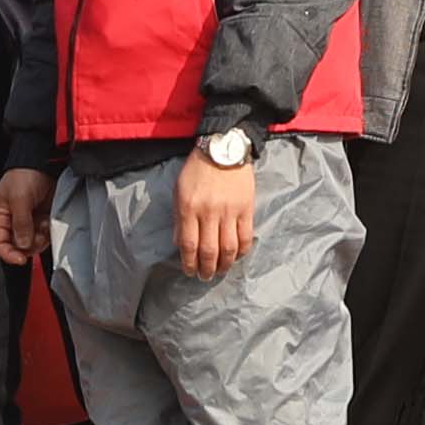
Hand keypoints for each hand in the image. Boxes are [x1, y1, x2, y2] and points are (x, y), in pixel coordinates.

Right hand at [0, 165, 52, 267]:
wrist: (43, 162)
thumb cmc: (23, 175)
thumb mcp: (19, 200)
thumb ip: (20, 224)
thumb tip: (23, 245)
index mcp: (0, 217)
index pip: (0, 243)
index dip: (8, 254)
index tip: (20, 259)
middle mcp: (14, 222)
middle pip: (18, 246)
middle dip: (28, 245)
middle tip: (36, 237)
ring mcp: (29, 221)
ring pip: (33, 242)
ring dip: (40, 238)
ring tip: (42, 224)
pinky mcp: (42, 218)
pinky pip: (45, 234)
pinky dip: (48, 231)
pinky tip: (48, 220)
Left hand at [173, 144, 256, 276]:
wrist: (223, 147)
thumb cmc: (197, 170)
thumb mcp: (179, 191)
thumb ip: (178, 218)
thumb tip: (179, 244)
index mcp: (188, 208)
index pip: (188, 245)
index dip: (189, 263)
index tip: (189, 272)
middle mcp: (209, 212)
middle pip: (209, 250)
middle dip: (206, 269)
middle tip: (205, 277)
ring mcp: (229, 211)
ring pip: (229, 247)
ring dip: (225, 264)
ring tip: (221, 271)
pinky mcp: (246, 208)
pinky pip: (246, 236)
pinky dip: (242, 251)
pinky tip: (237, 256)